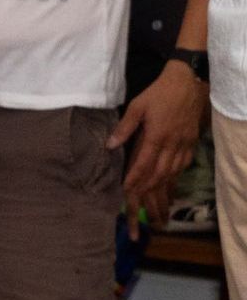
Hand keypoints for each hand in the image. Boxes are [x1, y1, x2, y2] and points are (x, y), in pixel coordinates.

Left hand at [111, 59, 206, 237]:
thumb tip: (109, 145)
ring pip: (171, 176)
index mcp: (156, 137)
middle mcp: (171, 146)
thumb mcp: (137, 106)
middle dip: (148, 197)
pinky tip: (168, 190)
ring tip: (155, 212)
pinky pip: (181, 168)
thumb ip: (124, 127)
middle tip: (139, 214)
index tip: (125, 195)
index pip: (143, 166)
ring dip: (162, 194)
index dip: (134, 181)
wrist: (190, 84)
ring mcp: (183, 147)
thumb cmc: (159, 93)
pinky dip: (173, 181)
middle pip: (158, 177)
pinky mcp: (190, 145)